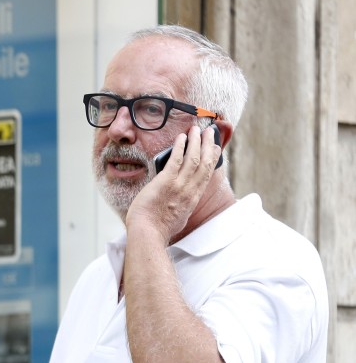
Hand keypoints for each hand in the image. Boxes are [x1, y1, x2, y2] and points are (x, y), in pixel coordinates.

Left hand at [126, 125, 222, 242]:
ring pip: (194, 158)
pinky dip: (181, 147)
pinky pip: (176, 160)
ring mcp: (179, 185)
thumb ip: (182, 205)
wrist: (148, 233)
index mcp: (193, 198)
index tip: (214, 148)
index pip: (206, 175)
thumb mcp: (179, 218)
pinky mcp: (165, 182)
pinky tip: (182, 137)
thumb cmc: (158, 229)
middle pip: (205, 163)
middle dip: (208, 145)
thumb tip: (179, 199)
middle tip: (210, 132)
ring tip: (197, 129)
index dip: (213, 159)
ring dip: (197, 141)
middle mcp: (190, 190)